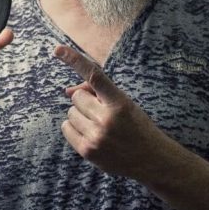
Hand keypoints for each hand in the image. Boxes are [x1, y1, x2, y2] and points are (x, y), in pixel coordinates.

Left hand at [54, 45, 164, 177]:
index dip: (75, 60)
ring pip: (70, 113)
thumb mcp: (125, 103)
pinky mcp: (87, 151)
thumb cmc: (137, 126)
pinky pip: (66, 129)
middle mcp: (106, 119)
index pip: (94, 76)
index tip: (58, 49)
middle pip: (77, 97)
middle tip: (102, 112)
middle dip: (86, 102)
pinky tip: (91, 134)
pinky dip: (75, 128)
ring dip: (81, 116)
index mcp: (120, 103)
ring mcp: (96, 137)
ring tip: (100, 126)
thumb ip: (98, 93)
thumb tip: (66, 90)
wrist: (151, 160)